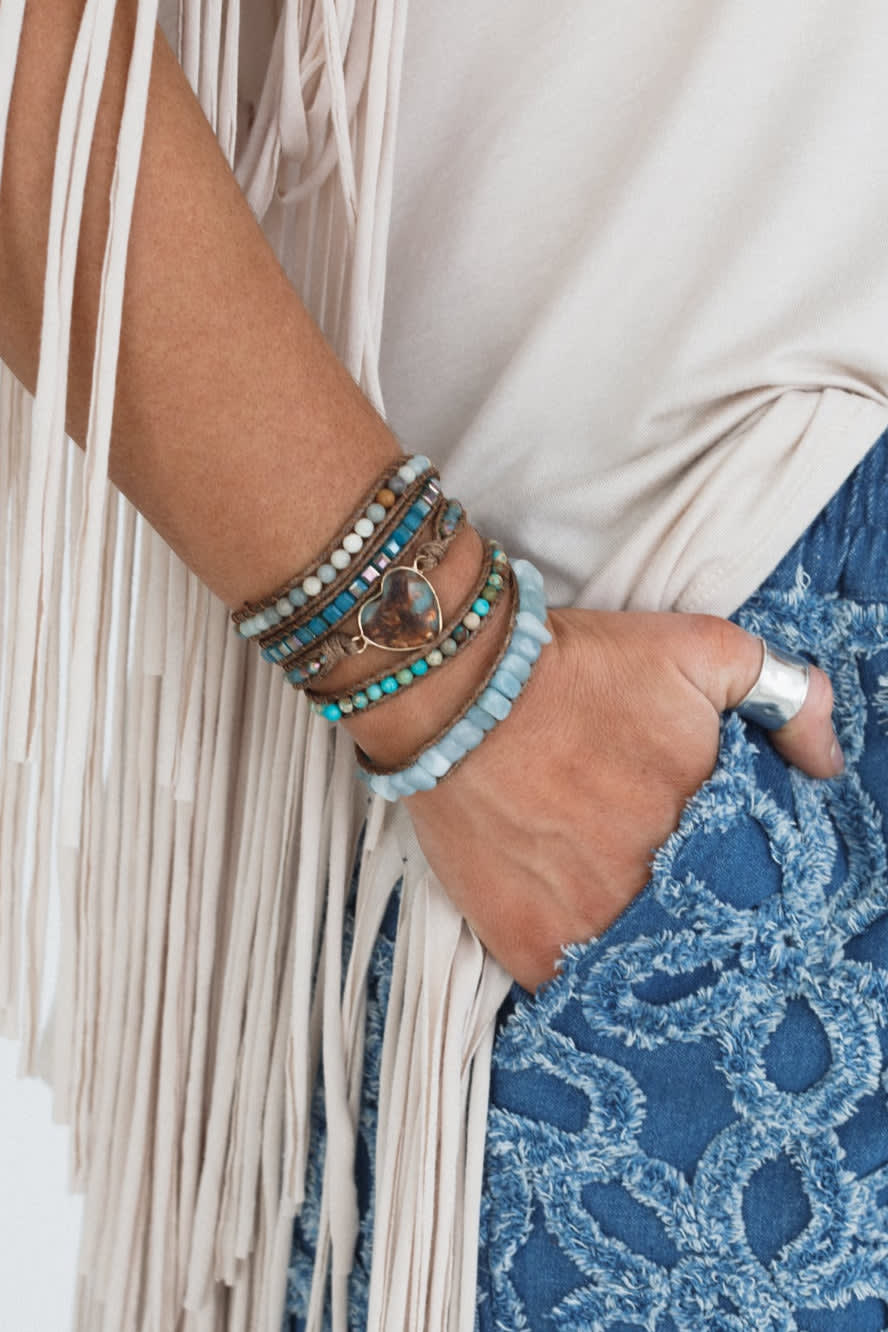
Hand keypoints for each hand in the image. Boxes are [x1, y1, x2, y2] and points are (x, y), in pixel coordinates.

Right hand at [400, 607, 841, 990]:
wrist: (460, 690)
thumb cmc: (581, 668)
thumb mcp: (702, 649)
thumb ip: (787, 696)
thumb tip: (826, 764)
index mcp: (712, 828)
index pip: (756, 879)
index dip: (736, 871)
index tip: (712, 859)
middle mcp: (661, 889)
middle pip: (696, 923)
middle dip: (687, 908)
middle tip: (652, 874)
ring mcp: (594, 927)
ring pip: (636, 959)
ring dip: (631, 940)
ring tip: (604, 898)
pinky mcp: (531, 947)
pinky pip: (569, 985)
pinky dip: (573, 967)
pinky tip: (564, 925)